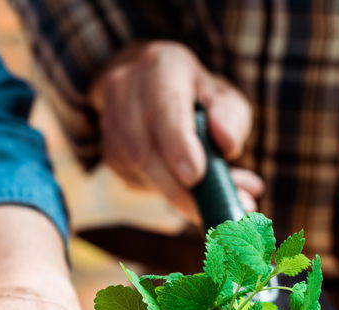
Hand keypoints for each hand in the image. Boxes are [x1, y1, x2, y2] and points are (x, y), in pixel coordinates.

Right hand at [89, 40, 261, 222]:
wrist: (148, 87)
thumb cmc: (195, 94)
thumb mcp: (222, 95)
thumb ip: (231, 118)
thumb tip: (228, 145)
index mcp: (159, 65)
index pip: (163, 108)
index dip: (177, 145)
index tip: (196, 177)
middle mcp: (125, 89)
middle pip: (144, 148)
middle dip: (179, 189)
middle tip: (215, 214)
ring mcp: (109, 123)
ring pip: (138, 171)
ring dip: (177, 194)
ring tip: (213, 204)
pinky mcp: (108, 154)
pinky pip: (136, 182)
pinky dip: (166, 192)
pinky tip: (185, 185)